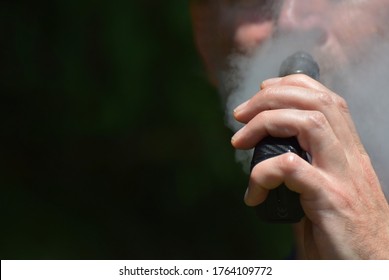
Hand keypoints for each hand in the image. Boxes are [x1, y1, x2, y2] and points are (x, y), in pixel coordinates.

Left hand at [231, 74, 388, 258]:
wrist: (372, 268)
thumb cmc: (344, 234)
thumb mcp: (326, 194)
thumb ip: (302, 174)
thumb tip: (266, 162)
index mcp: (348, 152)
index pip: (326, 99)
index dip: (291, 86)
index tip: (262, 92)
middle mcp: (350, 158)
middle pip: (316, 102)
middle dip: (271, 97)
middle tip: (240, 114)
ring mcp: (343, 177)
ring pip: (309, 123)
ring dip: (266, 123)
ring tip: (239, 141)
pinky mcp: (333, 200)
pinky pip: (291, 168)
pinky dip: (263, 172)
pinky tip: (253, 193)